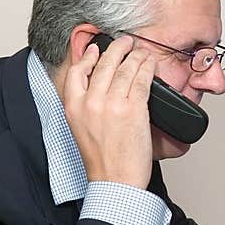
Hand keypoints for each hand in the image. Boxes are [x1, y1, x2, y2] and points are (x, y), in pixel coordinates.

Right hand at [62, 36, 155, 189]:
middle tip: (125, 42)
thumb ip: (86, 108)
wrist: (114, 182)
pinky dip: (147, 68)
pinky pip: (142, 80)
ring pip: (125, 69)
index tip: (95, 50)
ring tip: (141, 51)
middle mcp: (90, 103)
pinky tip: (150, 64)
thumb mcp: (82, 131)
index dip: (88, 57)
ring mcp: (112, 104)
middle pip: (104, 64)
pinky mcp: (134, 109)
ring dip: (135, 56)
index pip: (77, 72)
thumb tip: (100, 90)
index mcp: (73, 108)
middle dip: (117, 48)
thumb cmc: (102, 163)